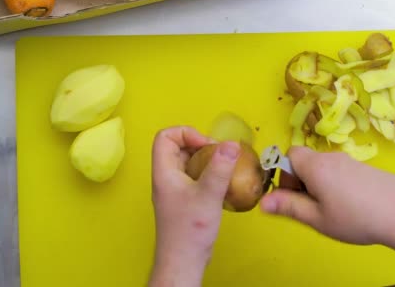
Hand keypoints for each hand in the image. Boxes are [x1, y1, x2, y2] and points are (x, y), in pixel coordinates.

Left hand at [149, 126, 239, 286]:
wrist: (183, 261)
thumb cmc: (190, 231)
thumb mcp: (208, 195)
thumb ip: (220, 168)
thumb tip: (231, 144)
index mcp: (164, 172)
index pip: (165, 137)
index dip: (186, 133)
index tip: (207, 145)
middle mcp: (166, 178)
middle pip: (177, 147)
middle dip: (200, 145)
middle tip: (219, 155)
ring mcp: (175, 189)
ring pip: (187, 162)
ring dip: (206, 160)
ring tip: (224, 168)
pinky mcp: (184, 199)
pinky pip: (194, 177)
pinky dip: (208, 174)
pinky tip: (223, 184)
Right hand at [260, 146, 394, 244]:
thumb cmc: (356, 218)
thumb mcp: (316, 218)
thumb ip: (288, 207)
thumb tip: (262, 202)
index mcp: (315, 166)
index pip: (289, 154)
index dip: (285, 174)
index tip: (293, 195)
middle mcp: (331, 158)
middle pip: (306, 161)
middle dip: (301, 181)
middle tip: (311, 207)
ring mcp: (351, 161)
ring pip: (324, 168)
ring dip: (320, 185)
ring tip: (332, 210)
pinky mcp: (366, 169)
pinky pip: (341, 172)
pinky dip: (337, 186)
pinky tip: (351, 207)